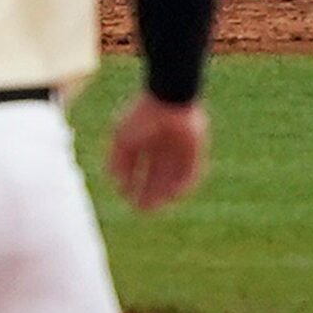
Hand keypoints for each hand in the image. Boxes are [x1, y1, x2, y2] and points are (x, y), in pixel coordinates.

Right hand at [107, 94, 207, 212]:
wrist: (169, 102)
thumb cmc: (141, 119)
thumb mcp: (122, 141)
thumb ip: (117, 162)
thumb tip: (117, 184)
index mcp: (145, 141)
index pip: (138, 167)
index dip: (132, 183)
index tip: (127, 197)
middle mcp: (162, 148)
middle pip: (156, 176)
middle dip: (148, 193)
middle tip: (141, 210)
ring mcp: (179, 150)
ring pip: (172, 178)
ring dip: (164, 194)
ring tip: (155, 207)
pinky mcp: (195, 152)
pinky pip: (190, 174)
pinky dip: (182, 186)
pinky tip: (172, 195)